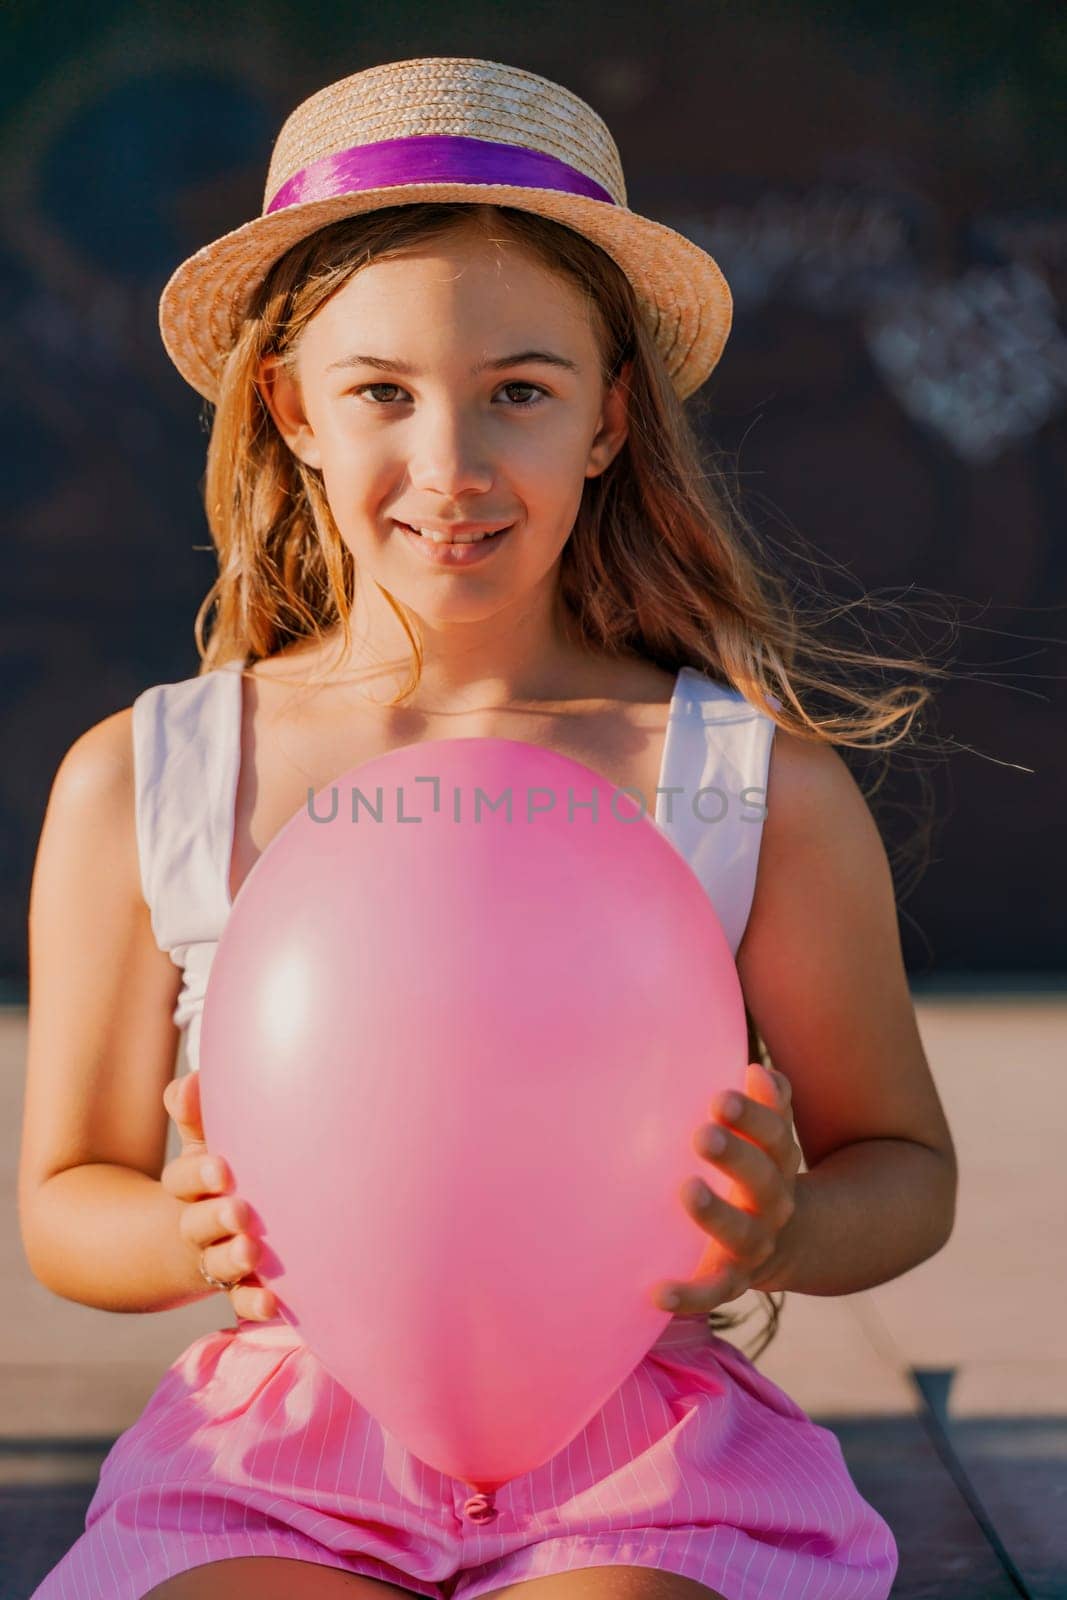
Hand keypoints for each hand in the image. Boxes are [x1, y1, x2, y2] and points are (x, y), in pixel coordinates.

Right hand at [160, 1073, 276, 1321]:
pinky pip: (240, 1300)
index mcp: (187, 1187)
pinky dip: (252, 1303)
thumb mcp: (200, 1145)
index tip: (222, 1169)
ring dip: (232, 1260)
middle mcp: (196, 1226)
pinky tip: (273, 1302)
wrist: (184, 1241)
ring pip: (217, 1265)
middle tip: (240, 1212)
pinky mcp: (236, 1288)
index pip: (183, 1181)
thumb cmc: (210, 1177)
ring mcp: (215, 1259)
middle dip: (216, 1219)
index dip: (199, 1175)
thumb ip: (195, 1114)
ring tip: (251, 1252)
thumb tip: (190, 1081)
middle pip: (197, 1225)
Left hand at [653, 1062, 801, 1315]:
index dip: (754, 1116)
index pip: (775, 1136)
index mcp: (780, 1162)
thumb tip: (758, 1071)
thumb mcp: (770, 1137)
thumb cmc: (758, 1168)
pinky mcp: (732, 1280)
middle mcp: (774, 1204)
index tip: (721, 1097)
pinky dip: (689, 1294)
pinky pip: (713, 1291)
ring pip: (742, 1234)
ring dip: (716, 1215)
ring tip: (687, 1190)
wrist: (788, 1241)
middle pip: (764, 1180)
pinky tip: (655, 1291)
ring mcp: (755, 1245)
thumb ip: (767, 1103)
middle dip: (735, 1156)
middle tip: (702, 1134)